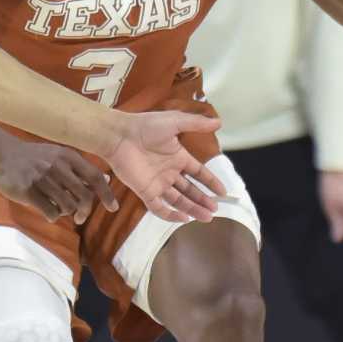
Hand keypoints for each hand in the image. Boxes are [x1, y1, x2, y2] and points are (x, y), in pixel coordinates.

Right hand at [0, 137, 120, 223]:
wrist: (0, 153)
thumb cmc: (33, 157)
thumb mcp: (58, 156)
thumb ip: (80, 169)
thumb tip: (105, 180)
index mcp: (67, 156)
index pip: (95, 177)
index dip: (106, 194)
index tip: (113, 207)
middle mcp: (58, 166)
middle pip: (84, 196)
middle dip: (85, 211)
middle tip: (80, 218)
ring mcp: (42, 178)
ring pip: (68, 206)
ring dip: (66, 212)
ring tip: (57, 208)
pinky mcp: (28, 191)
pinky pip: (50, 211)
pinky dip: (52, 216)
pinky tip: (47, 211)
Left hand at [106, 110, 225, 223]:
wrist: (119, 135)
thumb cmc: (145, 126)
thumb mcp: (175, 121)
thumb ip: (196, 124)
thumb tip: (219, 122)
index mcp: (177, 157)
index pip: (198, 173)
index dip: (210, 182)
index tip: (223, 192)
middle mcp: (169, 172)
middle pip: (190, 190)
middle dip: (203, 200)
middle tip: (215, 210)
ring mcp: (157, 183)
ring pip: (178, 201)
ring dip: (192, 209)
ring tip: (207, 217)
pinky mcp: (145, 191)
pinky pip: (159, 207)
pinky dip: (170, 215)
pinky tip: (184, 219)